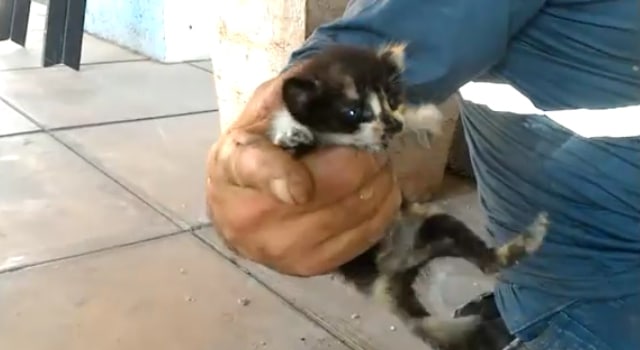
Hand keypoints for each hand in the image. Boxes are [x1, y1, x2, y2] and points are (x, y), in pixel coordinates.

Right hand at [205, 69, 401, 276]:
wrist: (235, 202)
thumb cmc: (258, 144)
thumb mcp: (267, 107)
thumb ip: (300, 91)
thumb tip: (351, 87)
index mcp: (233, 164)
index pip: (256, 171)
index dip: (280, 179)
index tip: (301, 189)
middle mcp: (249, 217)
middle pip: (330, 190)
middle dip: (365, 158)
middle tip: (372, 144)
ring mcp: (279, 250)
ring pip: (357, 211)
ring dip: (380, 180)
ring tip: (374, 165)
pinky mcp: (308, 268)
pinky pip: (367, 235)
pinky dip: (383, 207)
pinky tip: (375, 191)